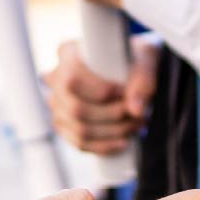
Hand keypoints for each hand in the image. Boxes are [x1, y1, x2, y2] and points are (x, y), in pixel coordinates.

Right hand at [45, 38, 156, 154]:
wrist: (130, 66)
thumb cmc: (133, 58)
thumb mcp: (144, 59)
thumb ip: (143, 79)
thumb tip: (135, 109)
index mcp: (67, 53)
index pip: (72, 79)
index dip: (100, 92)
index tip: (125, 93)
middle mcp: (55, 78)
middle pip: (76, 109)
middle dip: (111, 116)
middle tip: (136, 114)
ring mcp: (56, 104)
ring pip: (79, 129)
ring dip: (112, 132)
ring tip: (135, 125)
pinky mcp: (63, 124)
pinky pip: (79, 142)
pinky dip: (103, 146)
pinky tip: (122, 141)